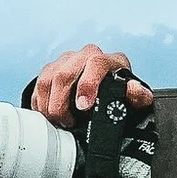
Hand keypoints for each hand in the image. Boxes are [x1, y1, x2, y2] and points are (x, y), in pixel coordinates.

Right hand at [28, 44, 154, 129]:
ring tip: (58, 120)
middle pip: (64, 74)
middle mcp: (85, 55)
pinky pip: (38, 85)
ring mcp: (65, 60)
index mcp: (106, 60)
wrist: (104, 85)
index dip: (87, 85)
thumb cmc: (117, 92)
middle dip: (61, 103)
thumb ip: (138, 95)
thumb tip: (133, 90)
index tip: (83, 107)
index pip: (95, 64)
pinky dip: (40, 103)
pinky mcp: (51, 69)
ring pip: (47, 79)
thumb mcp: (133, 97)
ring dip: (48, 105)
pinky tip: (49, 114)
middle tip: (67, 122)